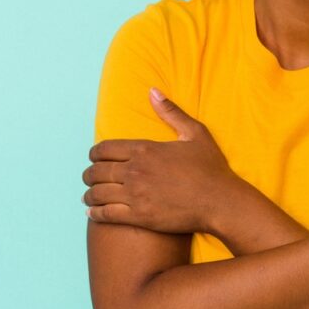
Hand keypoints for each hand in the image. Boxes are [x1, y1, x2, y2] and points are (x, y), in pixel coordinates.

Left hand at [82, 87, 239, 234]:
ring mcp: (135, 195)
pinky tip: (92, 212)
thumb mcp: (195, 133)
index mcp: (145, 149)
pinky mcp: (139, 216)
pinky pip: (105, 214)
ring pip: (97, 193)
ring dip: (89, 194)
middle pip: (96, 171)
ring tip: (89, 196)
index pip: (104, 149)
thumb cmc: (210, 167)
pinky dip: (94, 213)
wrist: (220, 202)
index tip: (95, 157)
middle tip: (90, 177)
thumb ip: (171, 112)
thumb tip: (153, 91)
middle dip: (89, 174)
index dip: (95, 153)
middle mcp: (135, 171)